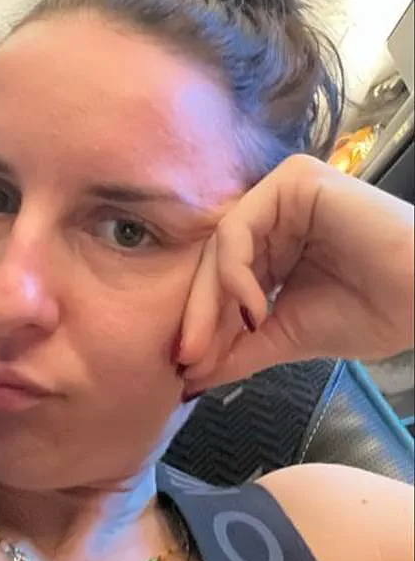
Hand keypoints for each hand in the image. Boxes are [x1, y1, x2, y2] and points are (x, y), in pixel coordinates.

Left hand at [179, 155, 414, 389]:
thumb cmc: (372, 311)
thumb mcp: (290, 335)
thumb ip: (240, 350)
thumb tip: (192, 378)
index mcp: (276, 242)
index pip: (223, 278)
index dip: (203, 321)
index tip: (188, 368)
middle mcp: (275, 213)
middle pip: (217, 261)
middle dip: (199, 315)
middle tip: (186, 359)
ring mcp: (283, 194)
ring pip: (223, 246)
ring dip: (210, 300)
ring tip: (209, 345)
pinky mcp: (294, 181)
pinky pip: (241, 228)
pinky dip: (235, 273)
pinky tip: (254, 309)